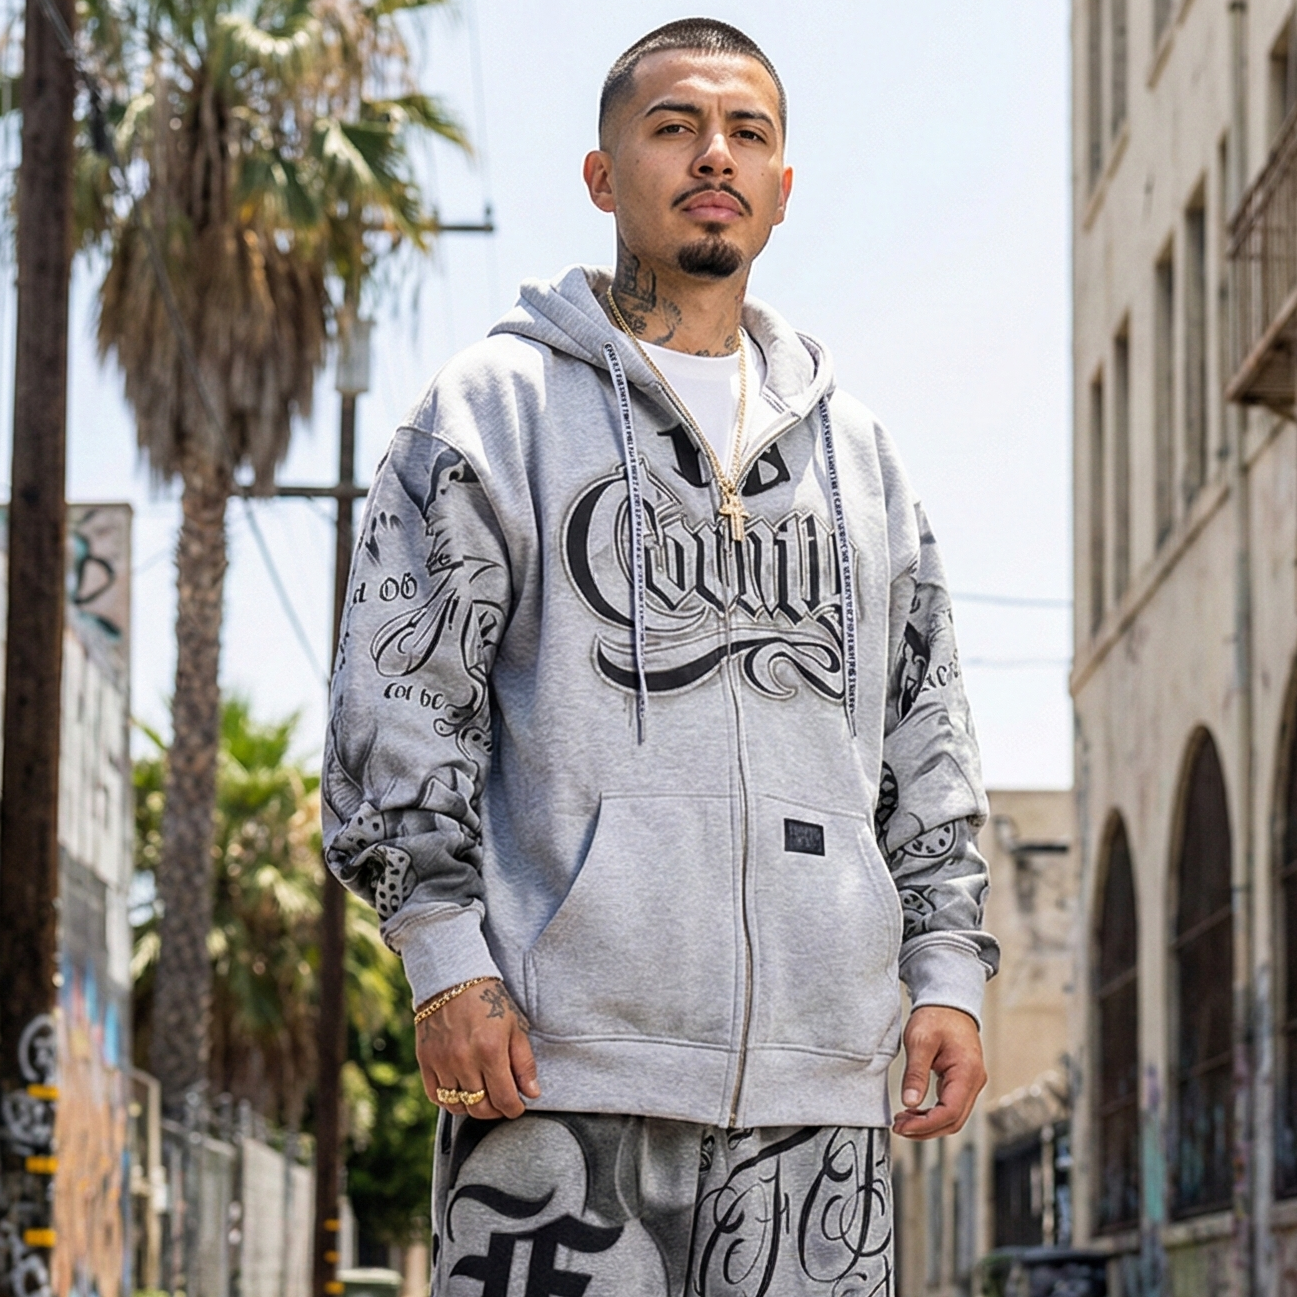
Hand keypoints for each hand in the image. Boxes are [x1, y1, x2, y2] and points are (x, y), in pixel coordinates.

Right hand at [415, 980, 539, 1119]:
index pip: (504, 1099)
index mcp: (490, 1051)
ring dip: (472, 1106)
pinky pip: (435, 1096)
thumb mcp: (515, 1026)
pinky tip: (461, 1090)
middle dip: (495, 1111)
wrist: (452, 978)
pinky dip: (448, 1100)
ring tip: (482, 1095)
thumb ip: (524, 1062)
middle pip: (480, 1108)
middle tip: (501, 1102)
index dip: (514, 1109)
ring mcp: (442, 1062)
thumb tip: (532, 1093)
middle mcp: (464, 1060)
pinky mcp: (425, 1060)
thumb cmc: (488, 1000)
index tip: (517, 1106)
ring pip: (457, 1106)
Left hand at [891, 1005, 985, 1140]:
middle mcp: (974, 1081)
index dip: (926, 1125)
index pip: (950, 1112)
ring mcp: (970, 1082)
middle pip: (954, 1120)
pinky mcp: (963, 1082)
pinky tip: (914, 1112)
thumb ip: (916, 1073)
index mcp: (967, 1072)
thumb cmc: (937, 1016)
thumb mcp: (920, 1040)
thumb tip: (910, 1102)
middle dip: (925, 1129)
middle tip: (899, 1127)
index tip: (903, 1127)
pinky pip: (951, 1106)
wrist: (949, 1002)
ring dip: (929, 1124)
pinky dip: (933, 1114)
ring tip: (903, 1121)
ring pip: (953, 1116)